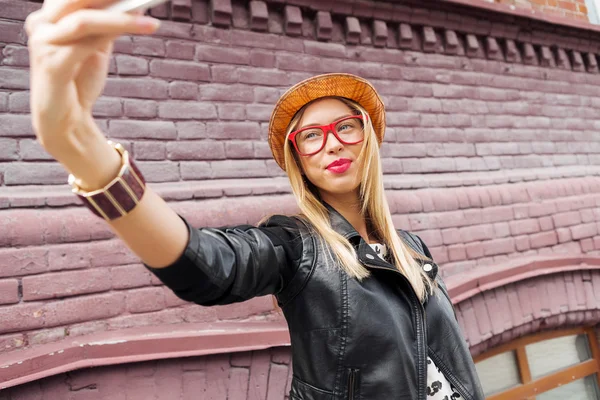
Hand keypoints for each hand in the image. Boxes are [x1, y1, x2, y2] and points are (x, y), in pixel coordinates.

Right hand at [25, 0, 159, 164]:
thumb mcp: (95, 47)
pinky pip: (87, 44)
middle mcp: (40, 24)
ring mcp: (43, 43)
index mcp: (49, 16)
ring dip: (122, 19)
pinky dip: (114, 34)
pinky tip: (138, 30)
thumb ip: (107, 25)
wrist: (65, 120)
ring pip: (85, 20)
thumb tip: (135, 5)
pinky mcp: (52, 64)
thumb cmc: (79, 82)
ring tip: (151, 22)